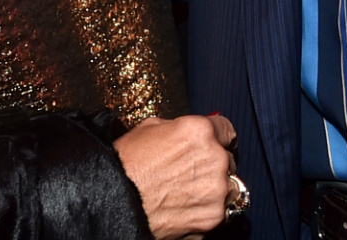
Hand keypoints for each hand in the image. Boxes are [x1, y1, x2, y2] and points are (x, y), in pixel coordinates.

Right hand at [113, 114, 237, 239]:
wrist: (116, 201)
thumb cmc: (127, 164)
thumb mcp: (150, 129)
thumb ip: (181, 129)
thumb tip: (191, 134)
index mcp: (200, 131)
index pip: (227, 130)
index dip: (219, 138)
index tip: (216, 145)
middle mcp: (214, 158)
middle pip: (228, 159)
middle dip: (214, 165)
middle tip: (192, 173)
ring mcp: (217, 190)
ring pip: (230, 186)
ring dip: (216, 188)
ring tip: (190, 193)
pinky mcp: (214, 216)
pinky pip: (222, 211)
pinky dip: (208, 210)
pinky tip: (187, 208)